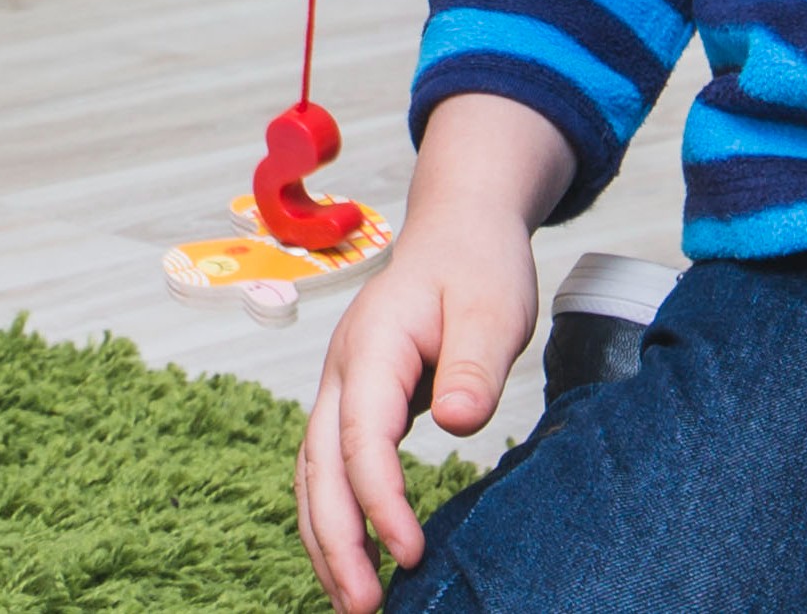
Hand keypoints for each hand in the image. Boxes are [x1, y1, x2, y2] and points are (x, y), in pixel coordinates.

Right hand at [300, 96, 561, 612]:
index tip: (410, 551)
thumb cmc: (477, 266)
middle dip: (336, 540)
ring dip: (327, 540)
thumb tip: (456, 421)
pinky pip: (329, 470)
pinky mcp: (355, 406)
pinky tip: (354, 561)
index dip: (380, 499)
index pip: (361, 435)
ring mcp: (342, 389)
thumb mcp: (492, 305)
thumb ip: (474, 363)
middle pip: (319, 467)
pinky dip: (334, 518)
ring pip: (313, 475)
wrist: (457, 230)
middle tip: (365, 606)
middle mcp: (342, 371)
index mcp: (372, 344)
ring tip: (354, 604)